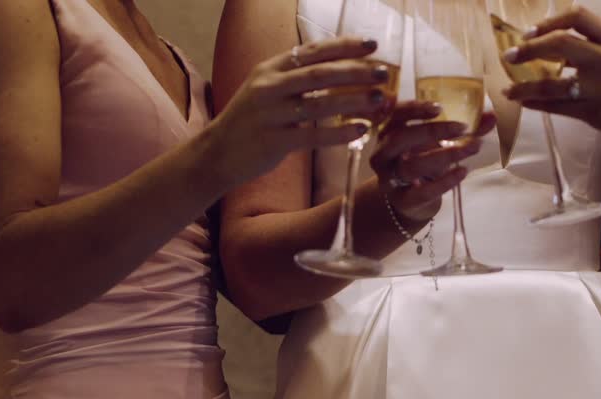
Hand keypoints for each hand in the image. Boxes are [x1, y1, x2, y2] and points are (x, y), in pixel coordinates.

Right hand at [204, 37, 390, 184]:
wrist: (216, 152)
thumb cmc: (251, 120)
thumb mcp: (267, 89)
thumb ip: (296, 78)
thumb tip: (338, 68)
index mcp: (270, 68)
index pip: (313, 51)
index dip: (344, 46)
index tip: (372, 44)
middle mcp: (269, 86)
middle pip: (320, 74)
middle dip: (355, 72)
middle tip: (384, 73)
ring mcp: (270, 114)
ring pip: (319, 104)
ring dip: (353, 101)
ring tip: (380, 99)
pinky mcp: (273, 141)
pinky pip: (313, 135)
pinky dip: (340, 133)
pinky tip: (362, 130)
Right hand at [369, 104, 498, 222]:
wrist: (412, 200)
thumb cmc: (424, 161)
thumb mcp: (438, 142)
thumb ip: (463, 129)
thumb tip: (491, 116)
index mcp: (389, 131)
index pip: (396, 114)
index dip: (414, 110)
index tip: (439, 108)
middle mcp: (384, 153)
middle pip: (401, 139)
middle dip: (433, 131)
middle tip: (463, 128)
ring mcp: (390, 178)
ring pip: (412, 165)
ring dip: (445, 155)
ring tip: (472, 148)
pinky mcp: (402, 199)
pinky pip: (422, 192)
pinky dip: (444, 182)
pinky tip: (462, 172)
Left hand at [502, 8, 600, 145]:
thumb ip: (593, 44)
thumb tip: (552, 42)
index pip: (577, 17)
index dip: (549, 21)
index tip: (530, 31)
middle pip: (560, 44)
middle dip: (529, 49)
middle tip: (510, 55)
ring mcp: (600, 87)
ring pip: (552, 84)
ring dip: (524, 86)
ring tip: (508, 89)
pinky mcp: (595, 111)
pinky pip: (557, 107)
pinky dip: (537, 104)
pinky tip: (525, 102)